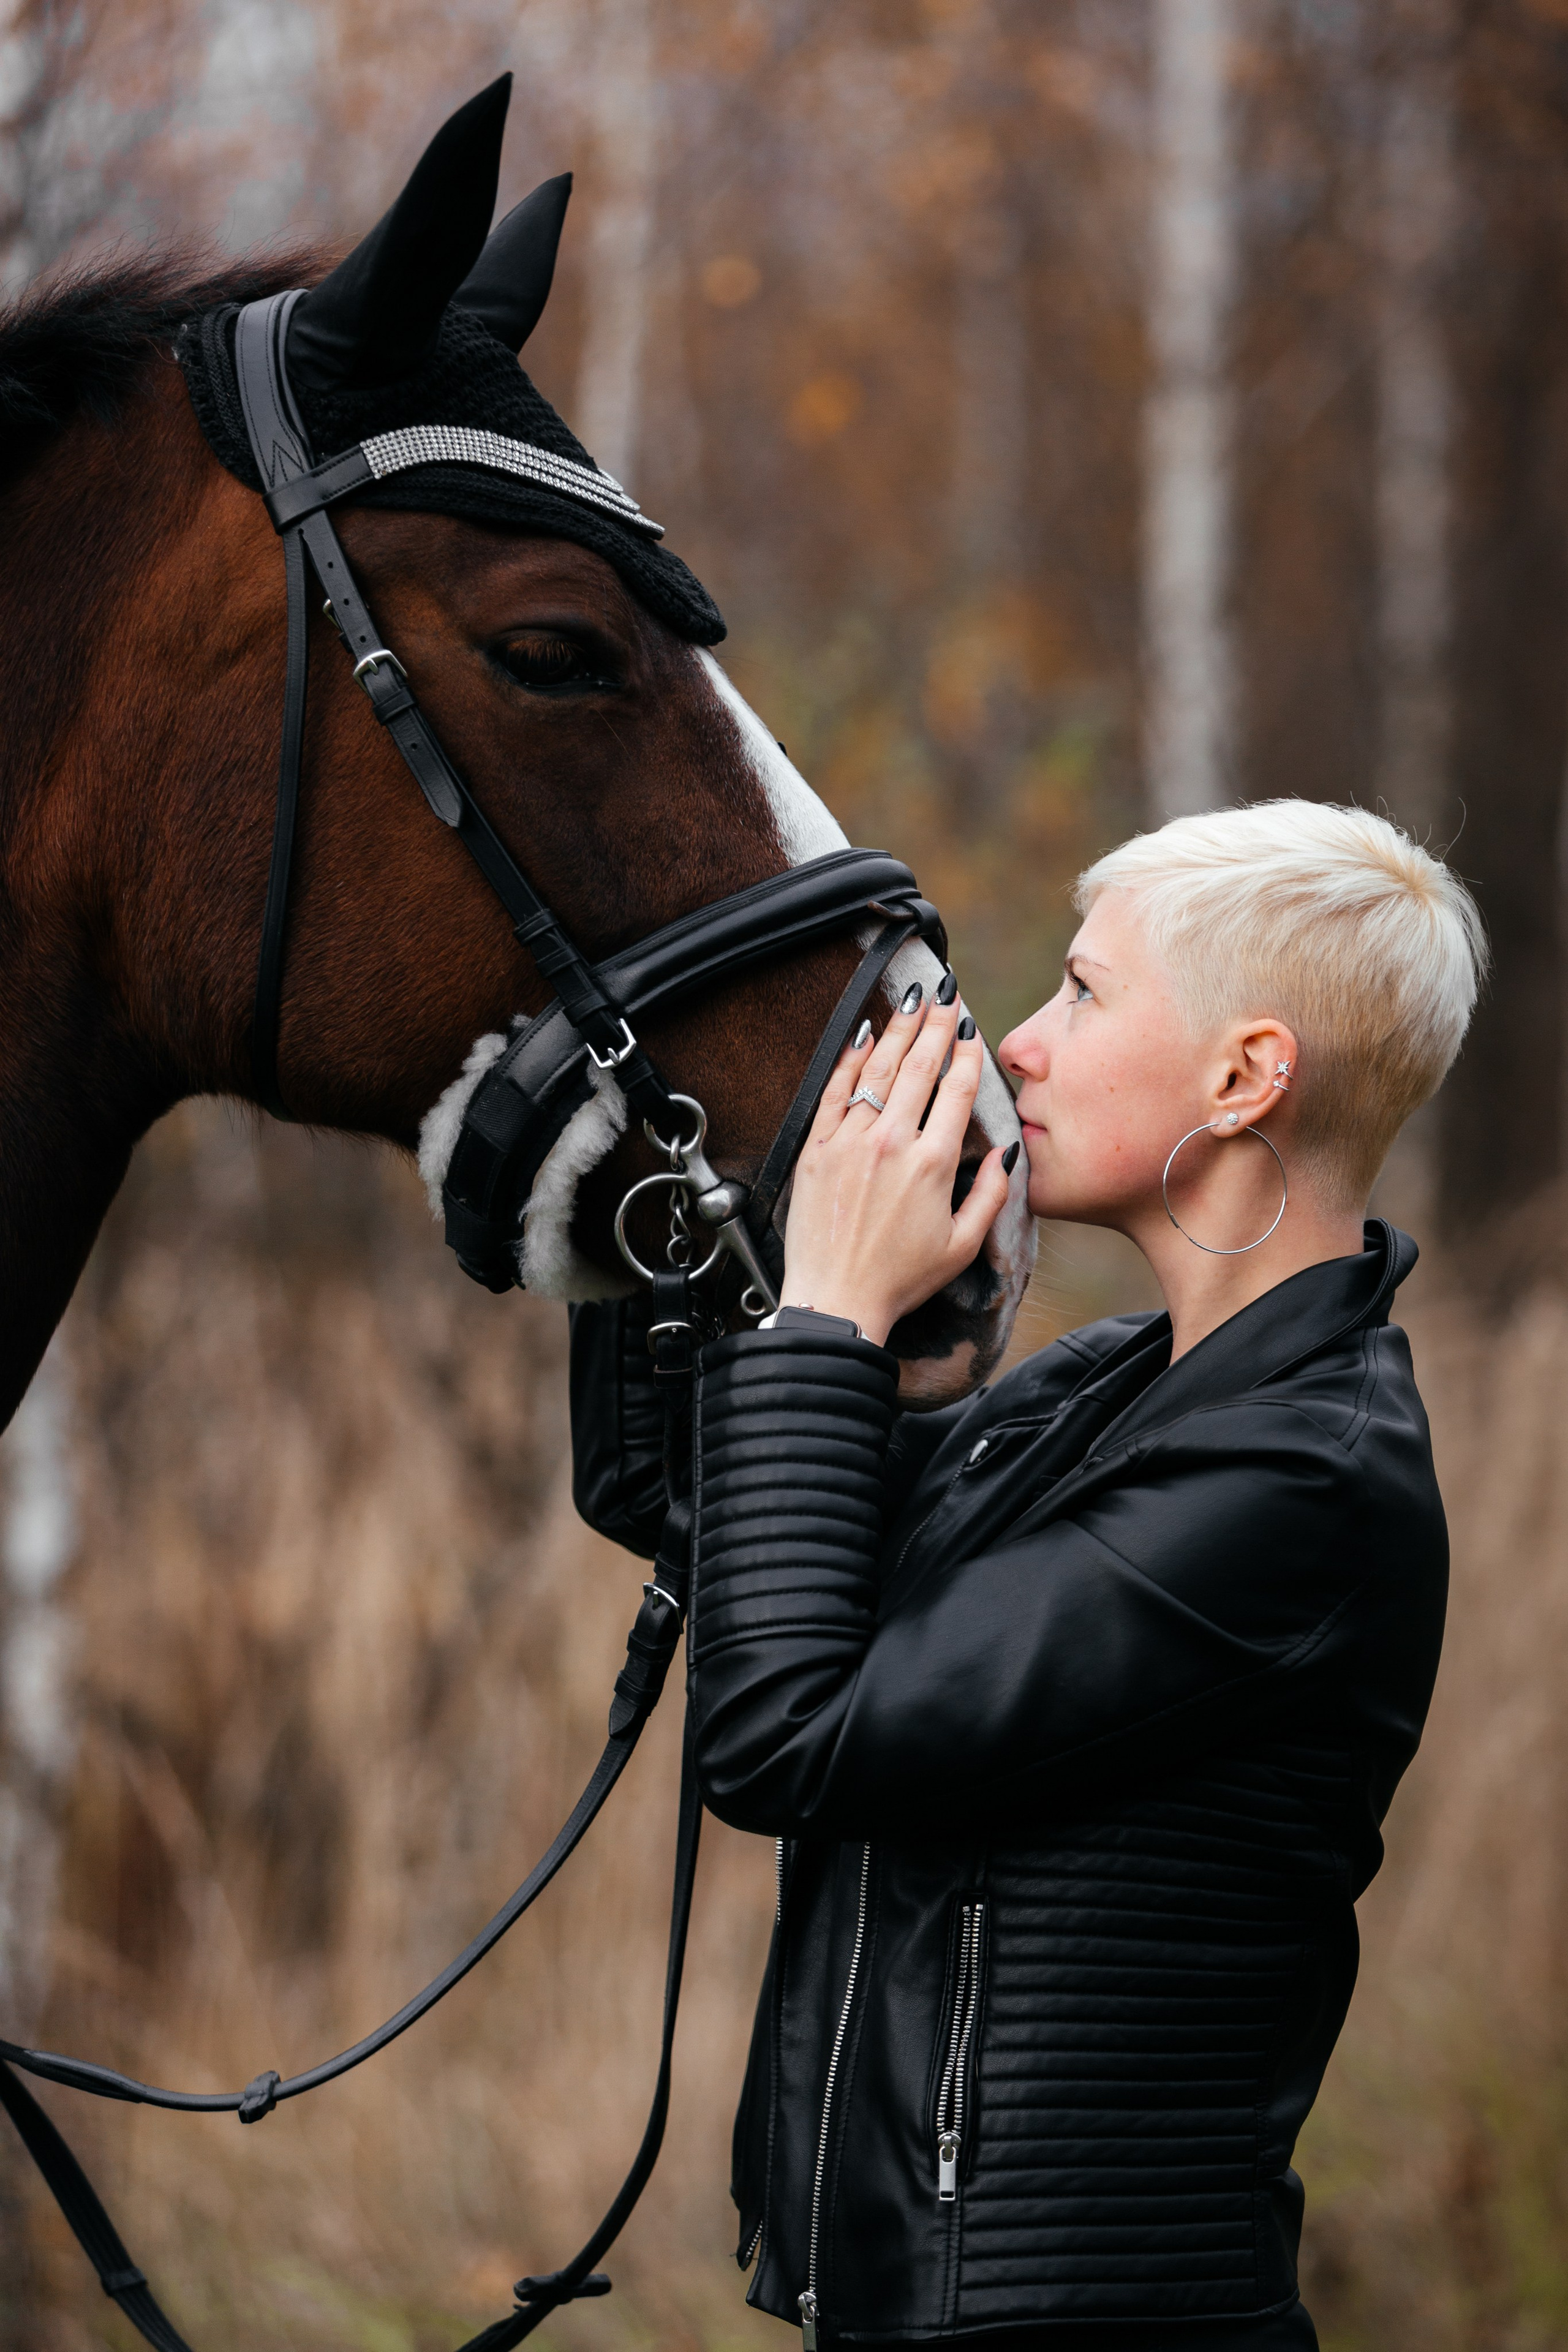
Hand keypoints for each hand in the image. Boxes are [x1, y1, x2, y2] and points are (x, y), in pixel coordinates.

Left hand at [779, 983, 1014, 1346]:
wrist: (835, 1299)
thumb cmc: (901, 1278)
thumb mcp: (963, 1244)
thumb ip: (991, 1195)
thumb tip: (1007, 1154)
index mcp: (932, 1164)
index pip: (957, 1091)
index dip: (967, 1053)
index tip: (971, 1028)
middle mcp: (891, 1143)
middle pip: (919, 1068)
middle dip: (936, 1025)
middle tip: (946, 994)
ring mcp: (850, 1142)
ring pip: (878, 1070)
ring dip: (899, 1030)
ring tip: (912, 1000)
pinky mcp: (816, 1149)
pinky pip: (834, 1091)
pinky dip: (849, 1058)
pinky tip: (864, 1034)